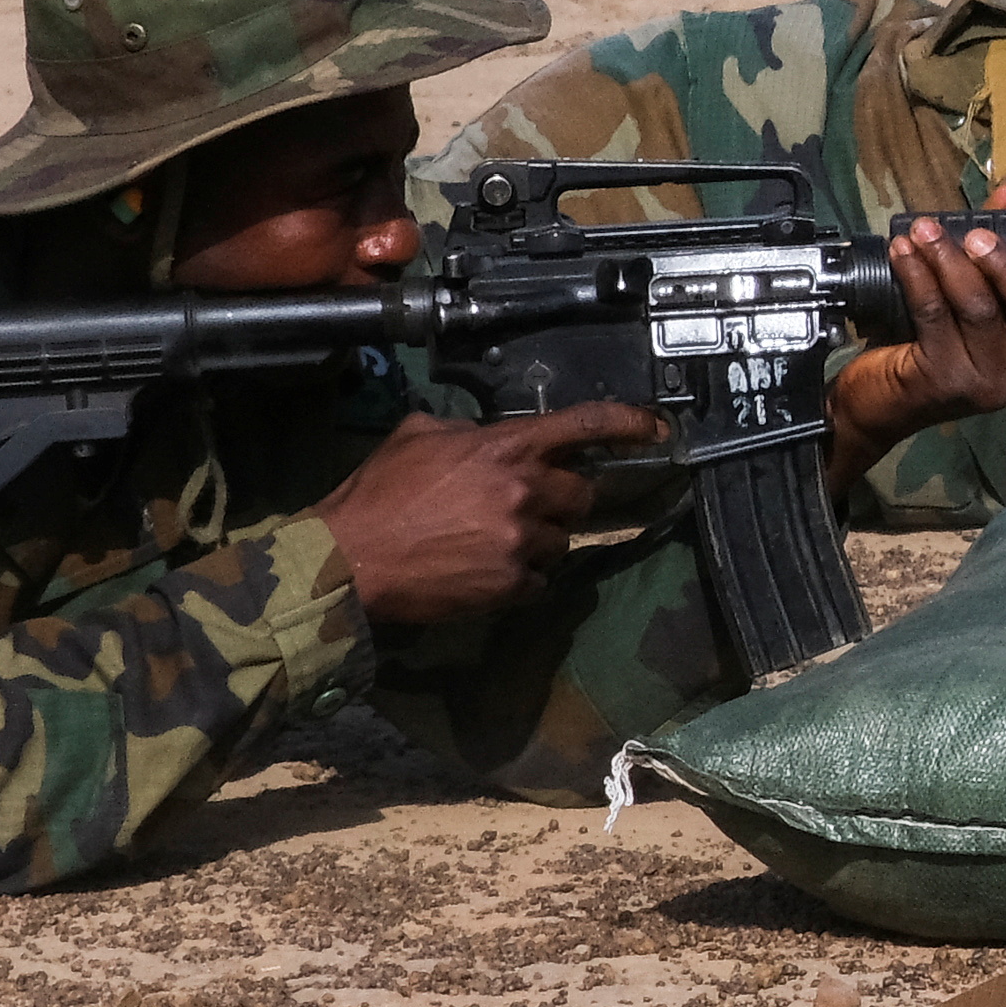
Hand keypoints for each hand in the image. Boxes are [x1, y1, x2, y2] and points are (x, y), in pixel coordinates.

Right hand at [315, 402, 659, 622]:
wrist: (349, 560)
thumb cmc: (377, 493)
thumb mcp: (419, 435)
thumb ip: (470, 431)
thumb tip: (491, 434)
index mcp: (505, 447)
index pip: (584, 426)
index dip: (627, 423)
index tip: (656, 428)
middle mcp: (524, 490)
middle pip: (582, 493)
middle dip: (561, 499)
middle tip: (523, 506)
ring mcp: (522, 540)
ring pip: (562, 540)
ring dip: (538, 540)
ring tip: (491, 542)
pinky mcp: (513, 583)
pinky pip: (540, 579)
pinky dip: (520, 576)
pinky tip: (484, 570)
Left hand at [824, 215, 1005, 484]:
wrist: (886, 398)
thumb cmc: (946, 338)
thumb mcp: (983, 294)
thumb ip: (1004, 245)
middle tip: (977, 237)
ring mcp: (987, 382)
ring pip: (981, 310)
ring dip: (949, 260)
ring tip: (925, 230)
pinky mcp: (942, 380)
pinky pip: (934, 314)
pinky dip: (917, 274)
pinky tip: (902, 250)